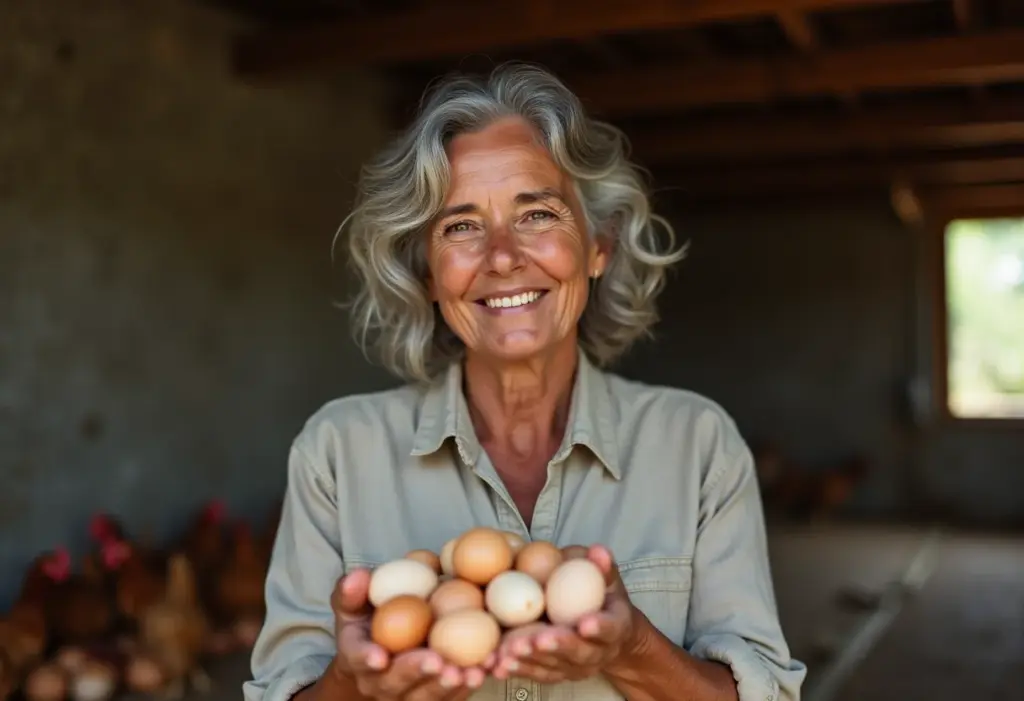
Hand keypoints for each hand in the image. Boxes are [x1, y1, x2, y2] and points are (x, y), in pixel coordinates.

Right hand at [329, 568, 487, 699]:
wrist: (384, 649)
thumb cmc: (369, 620)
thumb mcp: (354, 603)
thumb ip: (351, 590)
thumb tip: (358, 576)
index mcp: (358, 656)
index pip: (358, 658)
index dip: (367, 658)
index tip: (380, 656)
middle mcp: (380, 681)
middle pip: (395, 682)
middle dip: (416, 673)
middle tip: (436, 661)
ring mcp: (406, 694)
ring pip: (425, 696)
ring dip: (446, 685)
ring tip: (468, 671)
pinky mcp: (432, 696)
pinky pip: (450, 697)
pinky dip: (467, 685)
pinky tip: (482, 670)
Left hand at [492, 545, 645, 683]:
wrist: (601, 631)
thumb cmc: (601, 597)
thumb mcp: (607, 578)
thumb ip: (602, 566)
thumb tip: (597, 551)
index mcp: (615, 627)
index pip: (611, 628)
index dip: (599, 627)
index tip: (584, 624)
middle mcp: (598, 652)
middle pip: (580, 653)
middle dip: (559, 646)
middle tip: (540, 639)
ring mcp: (576, 666)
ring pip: (555, 666)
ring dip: (532, 659)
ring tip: (512, 650)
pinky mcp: (555, 672)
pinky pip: (536, 673)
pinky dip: (518, 668)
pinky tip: (499, 664)